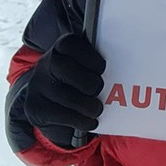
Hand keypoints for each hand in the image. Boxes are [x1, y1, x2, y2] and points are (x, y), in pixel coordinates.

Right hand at [23, 32, 105, 147]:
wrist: (47, 101)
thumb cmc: (76, 80)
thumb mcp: (83, 67)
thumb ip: (96, 63)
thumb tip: (129, 65)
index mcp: (60, 49)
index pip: (69, 43)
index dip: (88, 55)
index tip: (102, 67)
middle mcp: (45, 64)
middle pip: (62, 66)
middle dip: (86, 80)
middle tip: (99, 88)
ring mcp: (38, 86)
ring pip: (63, 94)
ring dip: (86, 104)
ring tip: (97, 109)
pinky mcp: (35, 108)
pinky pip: (59, 115)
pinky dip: (80, 120)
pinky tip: (90, 121)